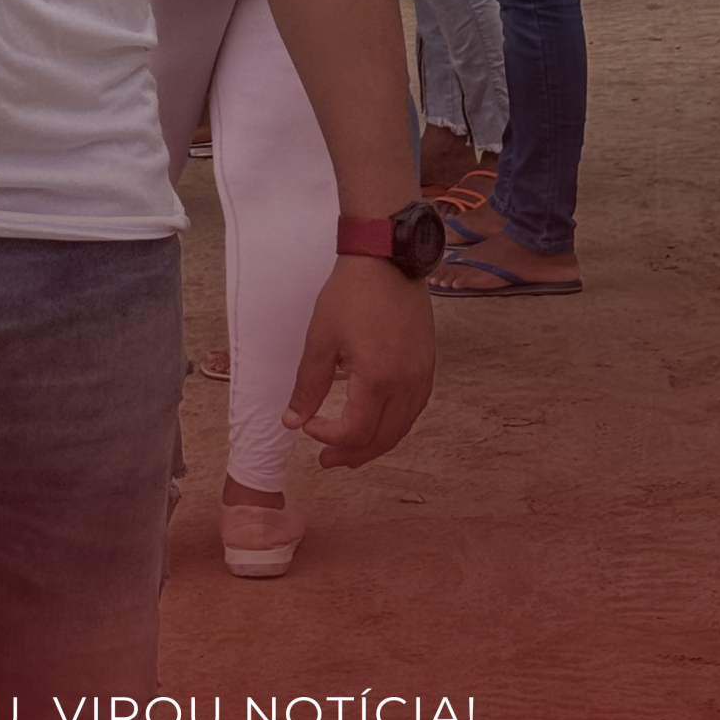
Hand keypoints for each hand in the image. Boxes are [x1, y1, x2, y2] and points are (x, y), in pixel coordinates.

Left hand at [282, 255, 434, 468]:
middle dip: (353, 454)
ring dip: (375, 443)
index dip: (328, 437)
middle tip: (326, 460)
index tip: (307, 427)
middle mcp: (406, 383)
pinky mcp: (428, 364)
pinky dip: (394, 424)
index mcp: (378, 379)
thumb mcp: (321, 338)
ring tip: (350, 450)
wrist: (387, 258)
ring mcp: (422, 375)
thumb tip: (292, 421)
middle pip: (383, 438)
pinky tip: (378, 423)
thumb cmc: (350, 294)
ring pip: (402, 427)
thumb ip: (308, 385)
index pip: (355, 430)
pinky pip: (414, 409)